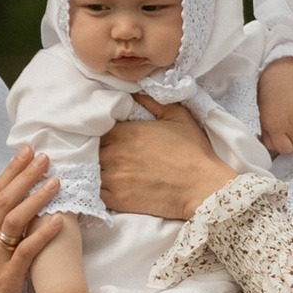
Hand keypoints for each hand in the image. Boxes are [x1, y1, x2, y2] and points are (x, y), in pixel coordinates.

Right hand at [0, 149, 62, 292]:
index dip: (11, 172)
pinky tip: (59, 221)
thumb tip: (23, 222)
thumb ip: (3, 242)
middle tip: (43, 156)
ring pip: (13, 220)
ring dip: (35, 198)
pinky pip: (25, 252)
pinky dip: (43, 234)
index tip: (26, 153)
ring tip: (55, 182)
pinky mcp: (6, 280)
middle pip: (3, 200)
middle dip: (24, 175)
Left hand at [98, 105, 224, 221]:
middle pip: (91, 149)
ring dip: (94, 168)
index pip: (98, 128)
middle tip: (106, 152)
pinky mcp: (118, 199)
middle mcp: (116, 153)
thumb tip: (133, 92)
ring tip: (103, 168)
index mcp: (126, 132)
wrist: (202, 187)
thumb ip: (151, 101)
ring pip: (90, 169)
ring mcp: (114, 178)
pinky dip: (96, 187)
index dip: (101, 132)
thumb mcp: (177, 116)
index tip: (108, 136)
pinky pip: (95, 191)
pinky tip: (105, 185)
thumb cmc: (193, 152)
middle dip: (96, 149)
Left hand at [256, 56, 292, 157]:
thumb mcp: (264, 122)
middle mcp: (289, 123)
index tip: (285, 138)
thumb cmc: (271, 104)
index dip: (287, 145)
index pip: (287, 150)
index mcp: (275, 128)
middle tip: (292, 125)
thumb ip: (269, 139)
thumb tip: (276, 151)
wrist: (281, 81)